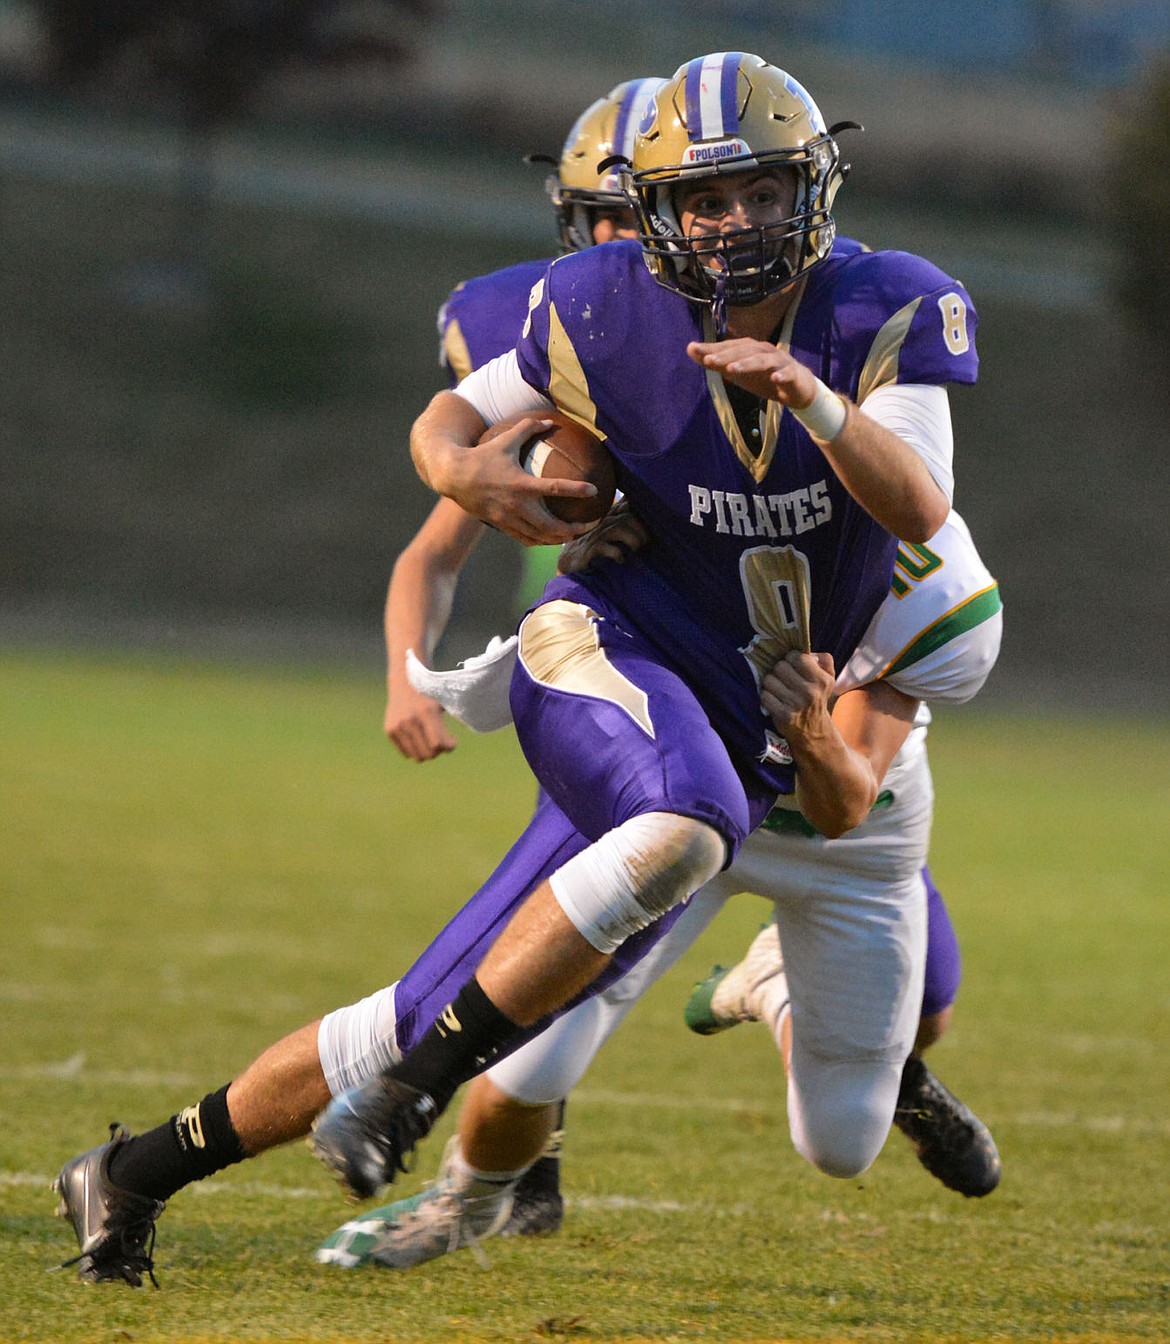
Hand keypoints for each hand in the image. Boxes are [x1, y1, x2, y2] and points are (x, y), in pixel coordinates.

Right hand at [385, 686, 457, 761]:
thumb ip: (458, 714)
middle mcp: (410, 720)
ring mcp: (398, 726)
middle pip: (429, 753)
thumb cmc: (431, 693)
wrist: (405, 681)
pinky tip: (419, 739)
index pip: (438, 744)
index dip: (449, 747)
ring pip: (417, 756)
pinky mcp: (389, 730)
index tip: (453, 741)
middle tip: (442, 742)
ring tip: (431, 742)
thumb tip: (477, 726)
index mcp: (427, 712)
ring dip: (428, 753)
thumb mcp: (445, 700)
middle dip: (439, 751)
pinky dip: (415, 750)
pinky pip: (406, 753)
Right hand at [437, 419, 599, 547]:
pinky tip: (551, 538)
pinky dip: (541, 541)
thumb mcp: (505, 439)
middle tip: (589, 525)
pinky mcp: (501, 525)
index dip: (576, 490)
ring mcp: (508, 518)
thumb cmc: (481, 455)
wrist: (453, 477)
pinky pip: (526, 539)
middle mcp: (516, 505)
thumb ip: (528, 427)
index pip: (555, 488)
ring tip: (573, 534)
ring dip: (559, 538)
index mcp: (521, 484)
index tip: (594, 491)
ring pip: (540, 537)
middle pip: (551, 525)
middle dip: (573, 529)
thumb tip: (550, 421)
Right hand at [557, 499, 648, 573]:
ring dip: (633, 541)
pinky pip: (608, 548)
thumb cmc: (595, 546)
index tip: (654, 521)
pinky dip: (618, 554)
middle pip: (627, 517)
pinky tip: (621, 560)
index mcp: (611, 517)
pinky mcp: (591, 549)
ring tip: (636, 551)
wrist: (571, 560)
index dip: (641, 510)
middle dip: (641, 531)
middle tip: (645, 544)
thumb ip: (626, 524)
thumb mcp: (611, 532)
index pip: (627, 506)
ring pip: (619, 530)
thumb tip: (645, 520)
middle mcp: (604, 523)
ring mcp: (597, 535)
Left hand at [687, 340, 819, 408]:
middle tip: (709, 361)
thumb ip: (715, 362)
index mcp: (750, 349)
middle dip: (726, 355)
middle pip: (744, 351)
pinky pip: (787, 374)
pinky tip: (774, 379)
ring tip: (731, 370)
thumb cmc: (764, 376)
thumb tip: (690, 349)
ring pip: (763, 360)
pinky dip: (781, 375)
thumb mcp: (737, 371)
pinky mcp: (792, 374)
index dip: (713, 348)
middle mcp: (764, 351)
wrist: (797, 388)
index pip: (729, 346)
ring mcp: (779, 361)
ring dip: (747, 364)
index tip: (694, 350)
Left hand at [760, 650, 835, 741]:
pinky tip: (774, 700)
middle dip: (779, 670)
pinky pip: (764, 695)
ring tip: (778, 689)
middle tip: (783, 678)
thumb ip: (823, 659)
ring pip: (769, 679)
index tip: (791, 665)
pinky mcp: (783, 715)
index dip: (790, 658)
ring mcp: (796, 704)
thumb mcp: (828, 678)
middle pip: (780, 666)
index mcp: (822, 680)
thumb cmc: (817, 697)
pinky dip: (766, 696)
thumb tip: (805, 650)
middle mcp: (810, 692)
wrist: (814, 731)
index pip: (796, 657)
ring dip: (771, 683)